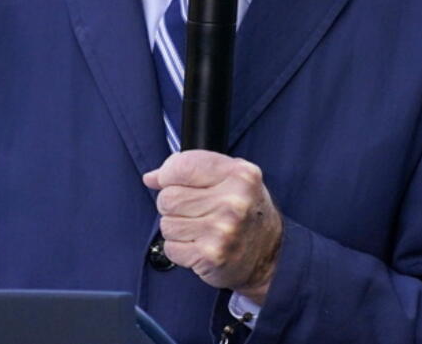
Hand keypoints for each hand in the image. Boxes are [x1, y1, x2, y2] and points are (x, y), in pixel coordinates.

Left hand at [142, 150, 282, 303]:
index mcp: (240, 175)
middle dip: (172, 205)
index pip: (182, 166)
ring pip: (166, 224)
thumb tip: (151, 177)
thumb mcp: (231, 178)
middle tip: (192, 210)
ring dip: (176, 228)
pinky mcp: (211, 256)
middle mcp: (234, 202)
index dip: (169, 174)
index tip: (173, 182)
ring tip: (198, 229)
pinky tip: (198, 245)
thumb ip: (193, 168)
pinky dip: (179, 249)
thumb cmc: (246, 212)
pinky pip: (171, 248)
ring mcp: (222, 230)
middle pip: (168, 197)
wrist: (270, 256)